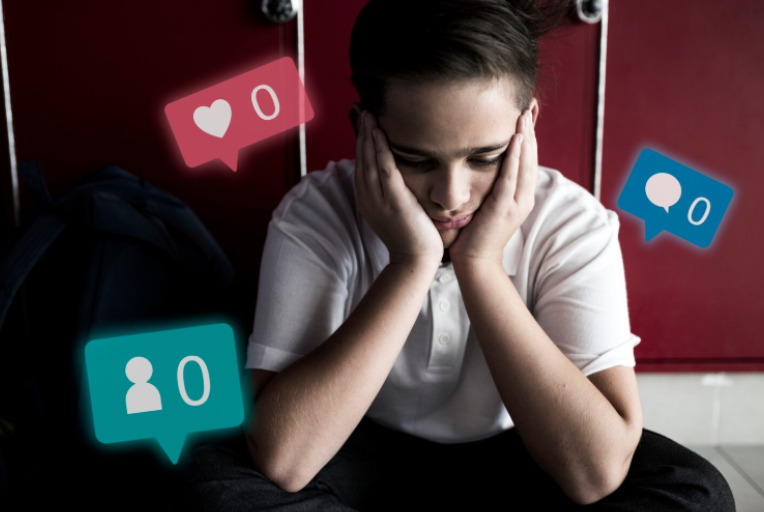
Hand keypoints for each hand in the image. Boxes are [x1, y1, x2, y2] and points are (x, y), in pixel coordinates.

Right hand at [354, 110, 443, 265]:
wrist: (416, 261)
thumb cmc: (413, 238)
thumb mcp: (397, 212)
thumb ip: (394, 193)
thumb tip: (397, 177)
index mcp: (368, 200)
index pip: (362, 166)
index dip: (362, 144)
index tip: (365, 123)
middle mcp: (368, 198)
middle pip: (361, 160)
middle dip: (361, 134)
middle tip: (363, 110)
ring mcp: (378, 200)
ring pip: (369, 161)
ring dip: (368, 136)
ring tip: (369, 115)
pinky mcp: (393, 200)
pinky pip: (384, 169)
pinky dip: (380, 150)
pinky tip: (380, 133)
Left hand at [449, 108, 537, 264]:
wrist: (474, 262)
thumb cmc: (474, 233)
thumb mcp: (485, 204)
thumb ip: (489, 185)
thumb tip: (481, 164)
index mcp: (520, 196)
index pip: (526, 160)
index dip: (528, 136)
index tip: (526, 113)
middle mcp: (523, 197)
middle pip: (530, 157)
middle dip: (531, 130)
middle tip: (530, 105)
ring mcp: (517, 203)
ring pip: (524, 164)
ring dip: (526, 138)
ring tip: (525, 115)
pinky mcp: (505, 208)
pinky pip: (511, 177)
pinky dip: (515, 157)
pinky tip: (517, 139)